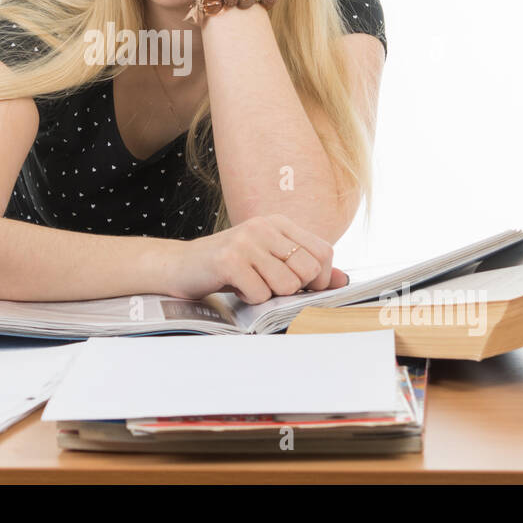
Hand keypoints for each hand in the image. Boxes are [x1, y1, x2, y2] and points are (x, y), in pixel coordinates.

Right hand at [165, 214, 348, 304]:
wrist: (180, 266)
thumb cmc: (229, 267)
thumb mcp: (269, 261)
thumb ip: (305, 268)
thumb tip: (342, 281)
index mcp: (279, 223)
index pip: (323, 252)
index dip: (320, 277)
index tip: (301, 286)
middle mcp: (264, 226)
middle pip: (308, 270)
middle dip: (293, 289)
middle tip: (269, 286)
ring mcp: (246, 241)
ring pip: (285, 284)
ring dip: (268, 295)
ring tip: (250, 284)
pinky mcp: (228, 260)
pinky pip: (259, 293)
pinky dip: (249, 299)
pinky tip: (235, 287)